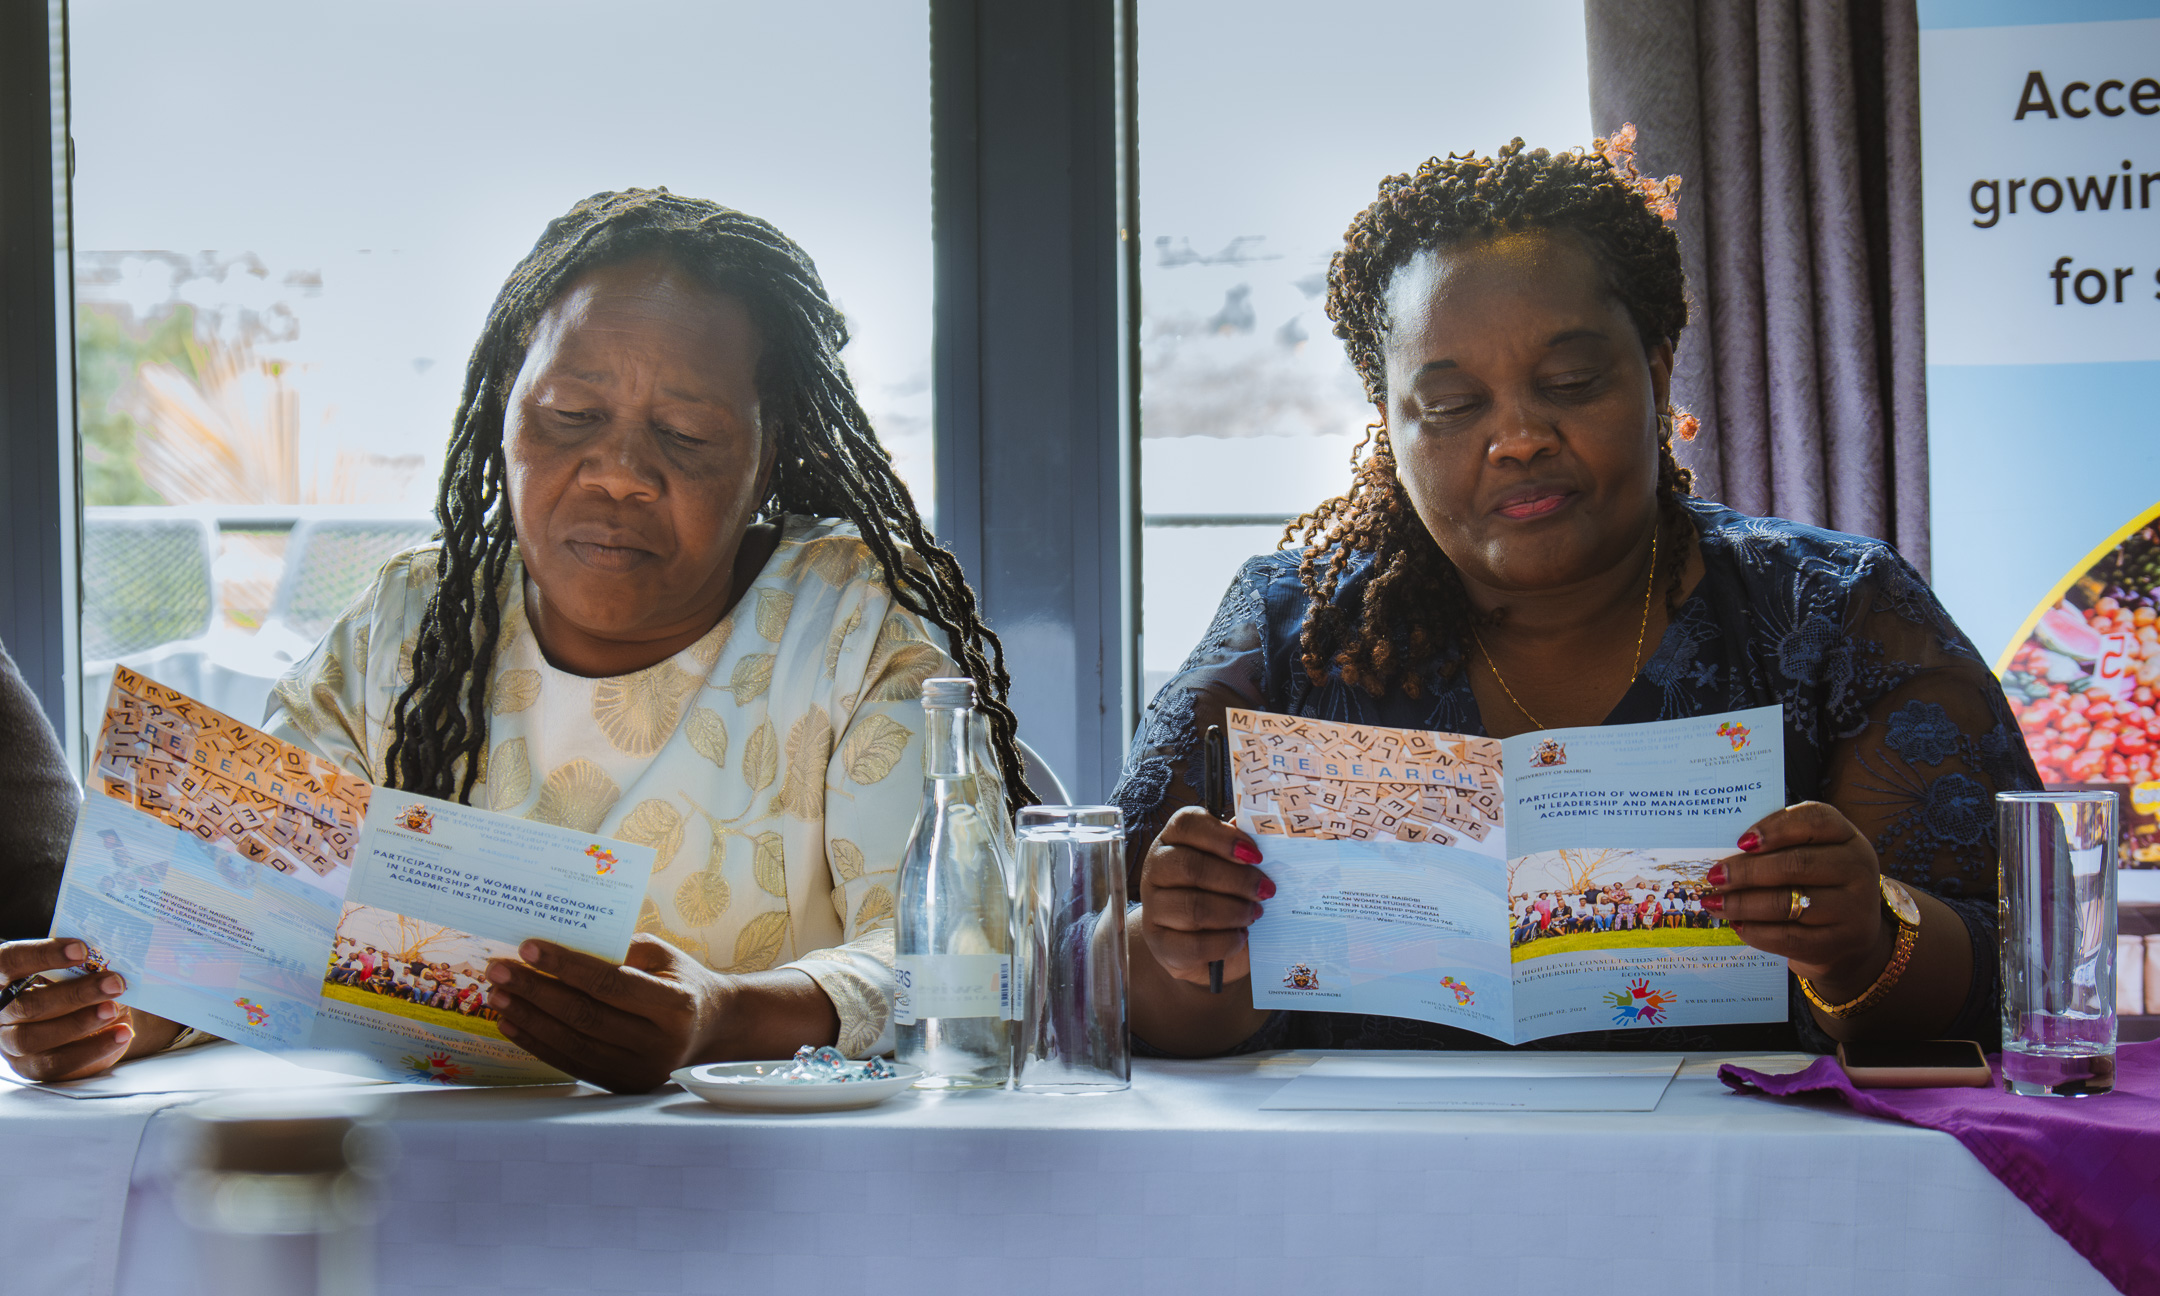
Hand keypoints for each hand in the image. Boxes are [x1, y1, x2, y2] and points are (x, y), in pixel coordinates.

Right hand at [0, 938, 181, 1080]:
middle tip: (113, 983)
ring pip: (34, 1038)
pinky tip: (121, 1033)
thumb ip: (85, 963)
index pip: (11, 961)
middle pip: (27, 1005)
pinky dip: (93, 1048)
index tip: (81, 949)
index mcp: (5, 977)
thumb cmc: (77, 984)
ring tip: (113, 1009)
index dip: (43, 955)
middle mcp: (2, 1011)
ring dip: (80, 1023)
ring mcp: (11, 1043)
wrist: (88, 1020)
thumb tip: (118, 955)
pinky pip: (58, 1063)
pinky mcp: (31, 1067)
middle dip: (74, 994)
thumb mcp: (78, 970)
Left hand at [486, 935, 729, 1092]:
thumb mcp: (662, 955)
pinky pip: (572, 1064)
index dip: (565, 966)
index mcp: (676, 1005)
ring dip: (528, 1019)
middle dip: (535, 991)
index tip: (528, 947)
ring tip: (497, 995)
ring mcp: (641, 1071)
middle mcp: (660, 1044)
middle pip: (585, 1016)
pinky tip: (512, 1023)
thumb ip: (618, 949)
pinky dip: (537, 1043)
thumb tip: (558, 943)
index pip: (610, 983)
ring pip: (572, 1044)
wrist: (710, 1028)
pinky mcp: (623, 1085)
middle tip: (498, 970)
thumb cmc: (680, 982)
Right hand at [1137, 805, 1272, 986]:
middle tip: (1267, 890)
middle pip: (1190, 866)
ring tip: (1255, 914)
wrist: (1195, 944)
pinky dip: (1225, 942)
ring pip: (1193, 907)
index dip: (1223, 837)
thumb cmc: (1219, 895)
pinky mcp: (1159, 943)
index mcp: (1173, 839)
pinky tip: (1240, 937)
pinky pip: (1195, 944)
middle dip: (1237, 880)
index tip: (1256, 855)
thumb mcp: (1229, 868)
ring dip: (1233, 912)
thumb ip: (1240, 851)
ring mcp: (1152, 907)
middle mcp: (1155, 868)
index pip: (1187, 824)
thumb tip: (1263, 836)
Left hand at [1705, 802, 1893, 994]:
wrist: (1851, 935)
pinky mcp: (1838, 943)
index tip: (1742, 841)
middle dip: (1746, 871)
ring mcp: (1852, 909)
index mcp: (1848, 837)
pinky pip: (1788, 937)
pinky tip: (1737, 924)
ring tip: (1715, 903)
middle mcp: (1857, 869)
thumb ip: (1778, 848)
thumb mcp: (1812, 855)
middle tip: (1714, 877)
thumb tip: (1724, 857)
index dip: (1776, 828)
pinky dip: (1756, 931)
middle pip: (1795, 864)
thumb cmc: (1818, 882)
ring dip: (1742, 903)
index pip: (1816, 820)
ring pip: (1786, 902)